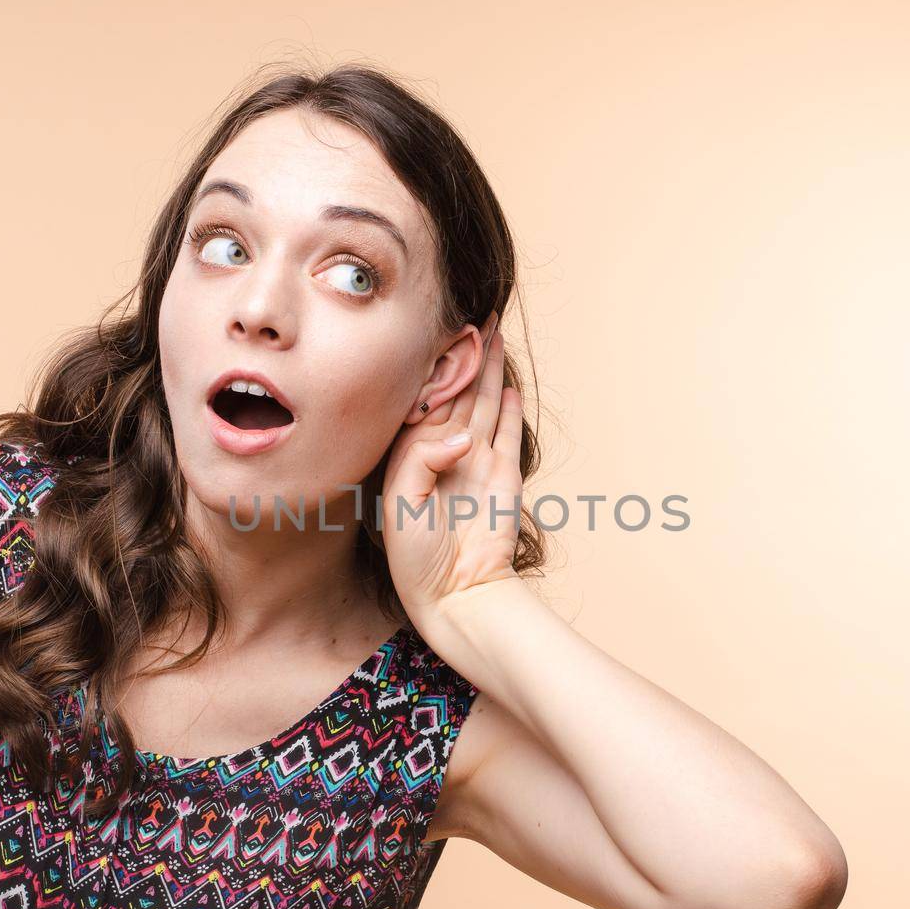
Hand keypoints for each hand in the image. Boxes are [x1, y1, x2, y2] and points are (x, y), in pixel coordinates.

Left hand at [381, 313, 523, 630]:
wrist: (454, 592)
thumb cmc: (416, 554)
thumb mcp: (401, 501)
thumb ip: (425, 459)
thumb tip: (464, 436)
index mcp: (411, 454)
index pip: (423, 398)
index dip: (431, 365)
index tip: (435, 331)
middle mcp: (444, 452)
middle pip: (458, 391)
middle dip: (465, 356)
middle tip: (474, 316)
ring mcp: (476, 462)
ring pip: (484, 402)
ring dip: (488, 370)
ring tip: (493, 334)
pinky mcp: (503, 475)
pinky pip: (506, 432)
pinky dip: (508, 408)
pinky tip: (508, 384)